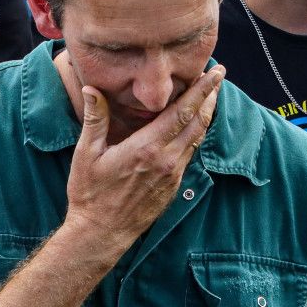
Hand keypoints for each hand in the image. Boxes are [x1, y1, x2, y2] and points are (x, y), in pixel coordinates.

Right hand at [65, 68, 221, 248]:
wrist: (102, 233)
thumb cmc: (90, 193)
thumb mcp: (87, 154)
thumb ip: (95, 119)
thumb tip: (91, 87)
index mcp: (147, 148)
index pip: (183, 112)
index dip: (202, 90)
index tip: (215, 73)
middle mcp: (166, 159)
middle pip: (198, 122)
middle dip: (211, 96)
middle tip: (219, 76)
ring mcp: (173, 174)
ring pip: (198, 137)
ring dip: (206, 114)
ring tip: (211, 95)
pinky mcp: (175, 185)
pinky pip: (191, 153)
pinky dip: (197, 133)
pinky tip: (194, 125)